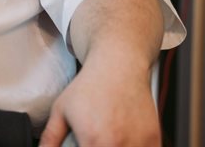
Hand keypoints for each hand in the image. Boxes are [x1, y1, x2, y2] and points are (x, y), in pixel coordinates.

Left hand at [39, 60, 159, 146]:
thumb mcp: (61, 110)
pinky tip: (123, 138)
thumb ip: (50, 138)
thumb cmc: (90, 87)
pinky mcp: (154, 140)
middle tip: (93, 139)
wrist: (119, 66)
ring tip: (107, 138)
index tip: (83, 144)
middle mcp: (118, 145)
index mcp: (94, 142)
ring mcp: (140, 144)